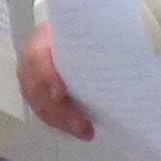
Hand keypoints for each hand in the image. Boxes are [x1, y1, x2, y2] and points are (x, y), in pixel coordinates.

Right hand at [18, 17, 96, 140]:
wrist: (68, 37)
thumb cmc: (82, 33)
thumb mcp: (88, 29)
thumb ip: (100, 40)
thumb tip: (129, 51)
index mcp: (42, 39)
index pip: (37, 58)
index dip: (46, 77)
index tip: (61, 93)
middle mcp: (31, 60)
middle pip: (36, 89)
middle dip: (59, 110)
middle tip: (83, 124)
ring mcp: (30, 79)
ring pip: (38, 104)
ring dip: (61, 121)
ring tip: (85, 131)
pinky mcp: (37, 94)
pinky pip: (44, 112)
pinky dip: (61, 123)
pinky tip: (79, 129)